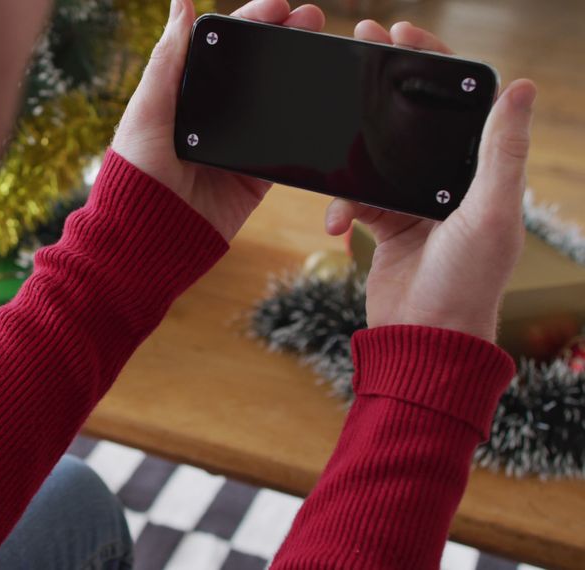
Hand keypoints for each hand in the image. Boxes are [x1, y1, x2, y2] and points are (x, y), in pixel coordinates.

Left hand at [111, 0, 325, 240]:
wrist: (149, 236)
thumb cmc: (135, 171)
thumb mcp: (148, 109)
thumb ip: (169, 59)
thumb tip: (182, 3)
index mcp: (184, 93)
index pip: (223, 48)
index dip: (252, 21)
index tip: (279, 6)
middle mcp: (212, 114)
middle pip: (256, 68)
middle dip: (284, 39)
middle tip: (312, 19)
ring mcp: (237, 144)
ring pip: (276, 100)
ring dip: (300, 74)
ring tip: (323, 48)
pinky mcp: (255, 175)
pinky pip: (286, 145)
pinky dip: (305, 123)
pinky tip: (325, 99)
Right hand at [324, 21, 536, 341]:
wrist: (423, 340)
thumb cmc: (467, 283)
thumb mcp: (490, 212)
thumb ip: (500, 151)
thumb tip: (523, 86)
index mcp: (482, 172)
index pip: (458, 103)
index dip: (431, 63)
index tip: (401, 36)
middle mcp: (449, 182)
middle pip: (413, 119)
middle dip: (384, 86)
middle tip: (360, 47)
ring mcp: (414, 203)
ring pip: (376, 157)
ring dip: (353, 152)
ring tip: (329, 136)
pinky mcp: (384, 225)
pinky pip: (354, 198)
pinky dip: (340, 206)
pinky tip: (334, 223)